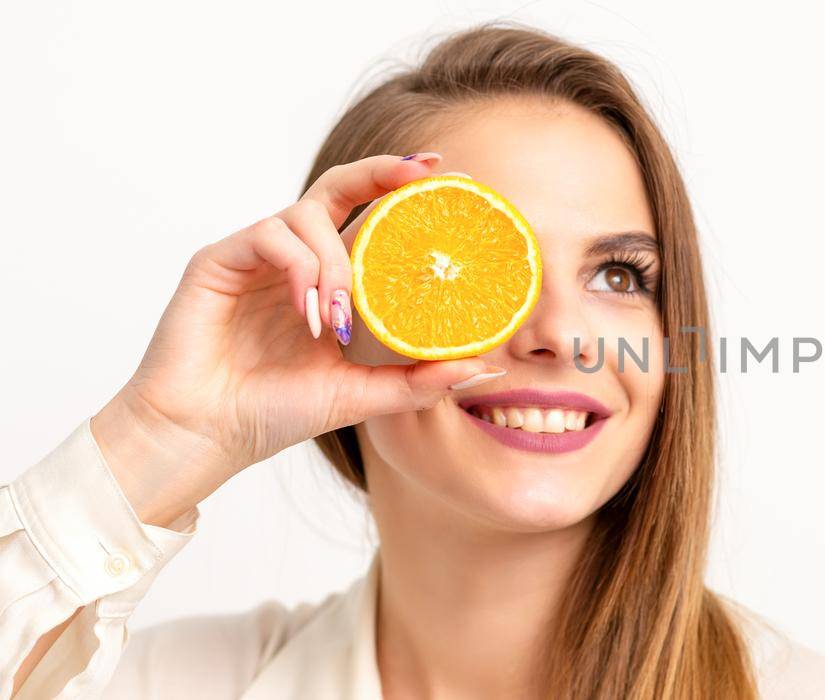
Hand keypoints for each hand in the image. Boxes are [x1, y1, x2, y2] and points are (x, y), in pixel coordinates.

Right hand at [91, 154, 501, 526]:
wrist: (207, 435)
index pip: (372, 218)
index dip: (407, 193)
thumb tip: (484, 370)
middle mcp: (295, 257)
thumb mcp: (363, 395)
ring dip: (335, 262)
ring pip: (307, 214)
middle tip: (422, 173)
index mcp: (330, 279)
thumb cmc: (275, 411)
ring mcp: (257, 256)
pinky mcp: (219, 260)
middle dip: (382, 172)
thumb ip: (418, 381)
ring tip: (339, 315)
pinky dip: (299, 268)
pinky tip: (307, 312)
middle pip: (340, 187)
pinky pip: (270, 236)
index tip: (454, 177)